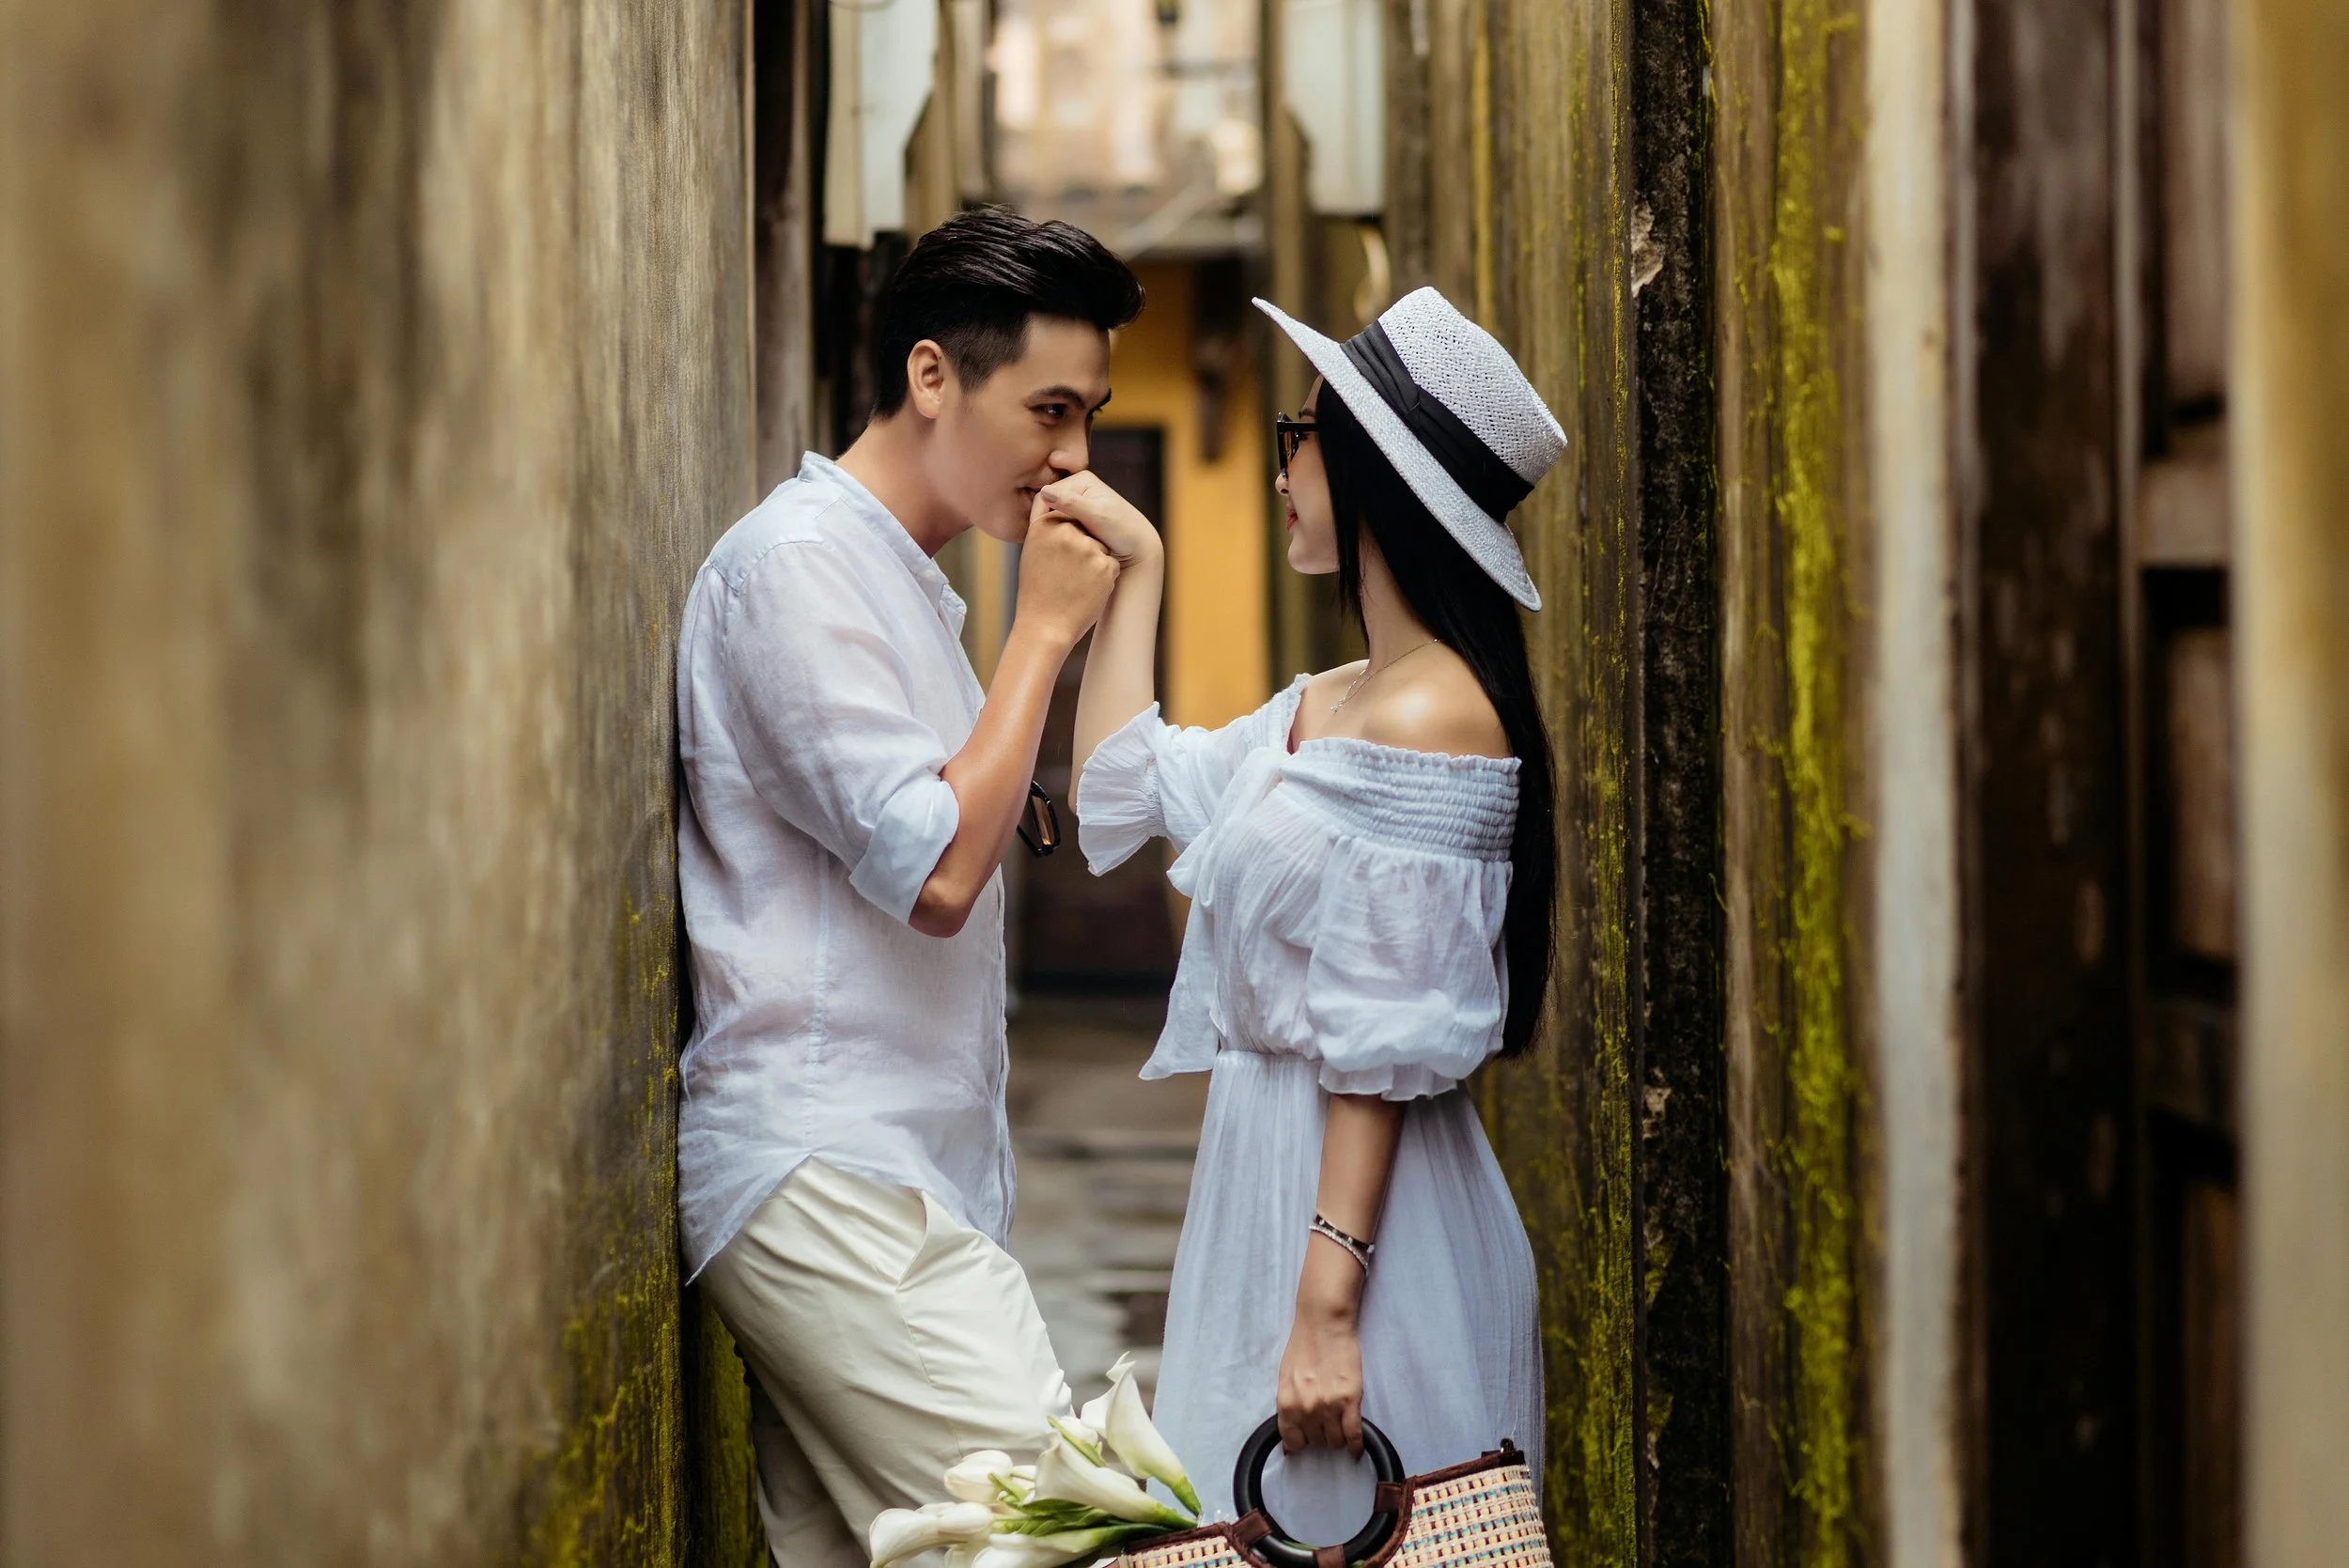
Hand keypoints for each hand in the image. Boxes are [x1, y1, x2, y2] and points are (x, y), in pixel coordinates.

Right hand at [1015, 511, 1118, 649]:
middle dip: (1082, 547)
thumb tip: (1051, 494)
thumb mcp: (1033, 550)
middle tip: (1065, 572)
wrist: (1046, 628)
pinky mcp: (1104, 565)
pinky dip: (1103, 576)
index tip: (1059, 555)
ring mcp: (1088, 548)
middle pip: (1086, 530)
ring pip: (1099, 546)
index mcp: (1046, 526)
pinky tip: (1086, 589)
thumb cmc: (1037, 588)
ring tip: (1074, 582)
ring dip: (1093, 561)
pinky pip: (1109, 563)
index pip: (1066, 516)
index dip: (1066, 537)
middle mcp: (1066, 532)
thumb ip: (1044, 520)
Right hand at [1038, 472, 1162, 569]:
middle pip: (1047, 506)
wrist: (1139, 549)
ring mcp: (1077, 502)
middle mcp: (1077, 487)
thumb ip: (1071, 504)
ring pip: (1051, 518)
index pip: (1045, 495)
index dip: (1042, 516)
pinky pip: (1059, 527)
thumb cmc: (1123, 532)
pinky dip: (1060, 537)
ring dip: (1054, 532)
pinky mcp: (1078, 517)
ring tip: (1063, 547)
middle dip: (1048, 525)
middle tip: (1057, 545)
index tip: (1049, 537)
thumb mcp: (1098, 517)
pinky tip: (1067, 549)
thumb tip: (1044, 491)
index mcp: (1081, 478)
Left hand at [1275, 1295, 1364, 1456]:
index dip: (1300, 1442)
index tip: (1306, 1439)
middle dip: (1320, 1434)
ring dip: (1337, 1437)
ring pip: (1335, 1440)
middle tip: (1325, 1422)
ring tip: (1339, 1425)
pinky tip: (1356, 1449)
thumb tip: (1291, 1430)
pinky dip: (1356, 1445)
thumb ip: (1289, 1405)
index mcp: (1287, 1403)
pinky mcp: (1351, 1400)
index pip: (1292, 1441)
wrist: (1324, 1323)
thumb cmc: (1303, 1346)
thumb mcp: (1286, 1378)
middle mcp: (1306, 1408)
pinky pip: (1354, 1434)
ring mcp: (1329, 1406)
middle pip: (1316, 1441)